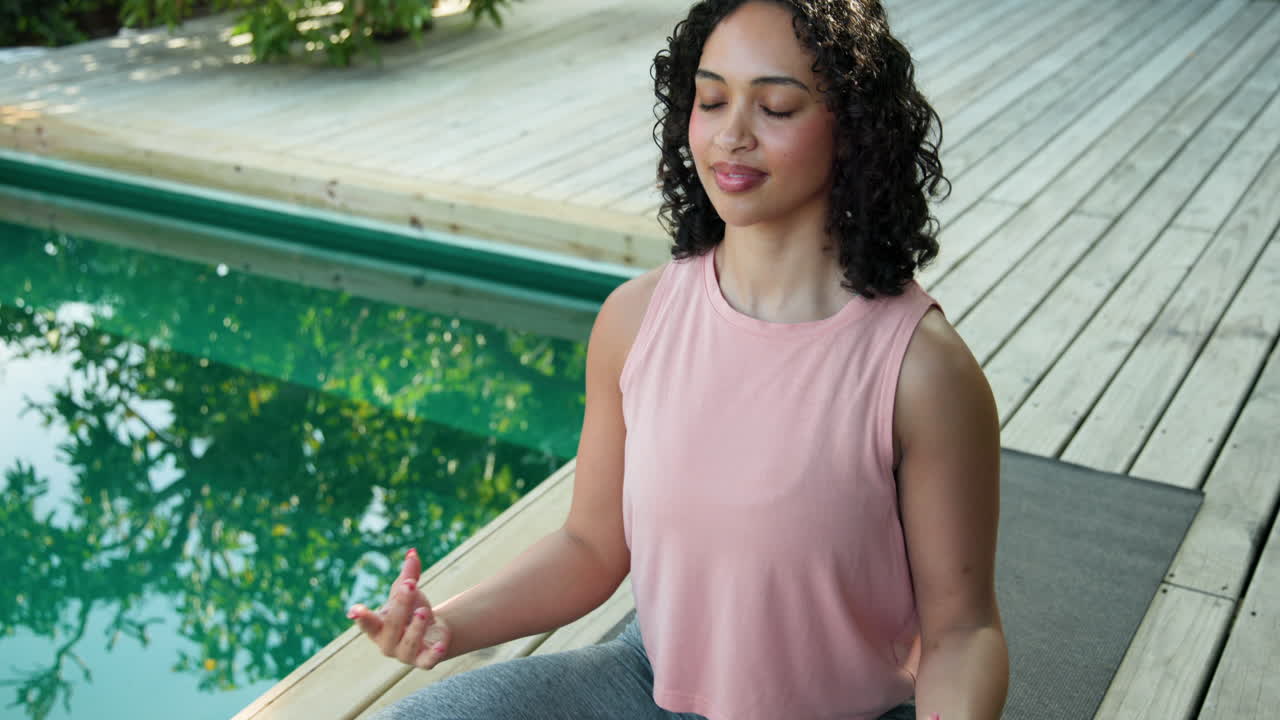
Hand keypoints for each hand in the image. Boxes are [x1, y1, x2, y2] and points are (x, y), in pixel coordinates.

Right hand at [347, 548, 451, 668]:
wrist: (432, 632)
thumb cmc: (411, 611)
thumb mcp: (408, 593)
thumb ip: (409, 575)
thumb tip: (413, 552)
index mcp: (378, 627)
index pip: (368, 623)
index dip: (362, 617)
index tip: (355, 610)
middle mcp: (388, 643)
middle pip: (392, 625)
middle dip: (400, 605)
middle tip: (410, 585)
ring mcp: (405, 655)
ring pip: (409, 643)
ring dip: (416, 627)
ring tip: (423, 611)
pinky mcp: (424, 661)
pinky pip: (427, 661)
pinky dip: (433, 654)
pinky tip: (440, 645)